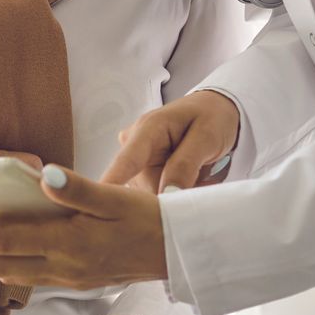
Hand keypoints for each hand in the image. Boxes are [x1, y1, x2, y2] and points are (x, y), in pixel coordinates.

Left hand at [0, 164, 165, 288]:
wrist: (176, 252)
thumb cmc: (148, 218)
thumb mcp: (115, 196)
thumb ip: (76, 187)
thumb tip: (41, 174)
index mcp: (70, 241)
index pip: (6, 238)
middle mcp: (64, 266)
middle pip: (0, 263)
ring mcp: (69, 278)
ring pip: (12, 275)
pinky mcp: (76, 281)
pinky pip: (31, 278)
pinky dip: (7, 264)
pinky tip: (3, 247)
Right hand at [100, 90, 239, 192]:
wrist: (215, 110)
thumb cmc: (211, 116)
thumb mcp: (207, 136)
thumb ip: (186, 164)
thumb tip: (168, 193)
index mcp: (148, 129)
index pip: (125, 161)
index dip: (111, 184)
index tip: (100, 204)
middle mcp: (134, 144)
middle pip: (143, 187)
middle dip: (171, 192)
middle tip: (200, 182)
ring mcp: (136, 160)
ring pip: (150, 193)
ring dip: (176, 192)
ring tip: (199, 176)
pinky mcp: (142, 172)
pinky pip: (155, 192)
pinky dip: (175, 190)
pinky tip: (190, 179)